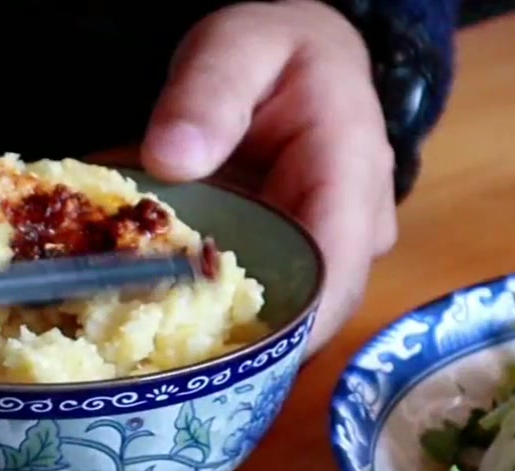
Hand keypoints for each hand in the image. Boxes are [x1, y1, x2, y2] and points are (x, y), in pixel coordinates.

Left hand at [141, 0, 395, 349]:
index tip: (226, 363)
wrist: (299, 59)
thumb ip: (208, 91)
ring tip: (159, 374)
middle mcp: (356, 230)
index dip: (289, 327)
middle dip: (247, 353)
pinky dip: (218, 331)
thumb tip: (173, 157)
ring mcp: (332, 257)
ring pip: (290, 324)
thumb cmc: (273, 53)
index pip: (337, 269)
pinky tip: (164, 349)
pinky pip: (265, 314)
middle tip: (165, 381)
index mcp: (350, 173)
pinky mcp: (301, 272)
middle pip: (315, 316)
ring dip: (230, 350)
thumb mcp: (237, 45)